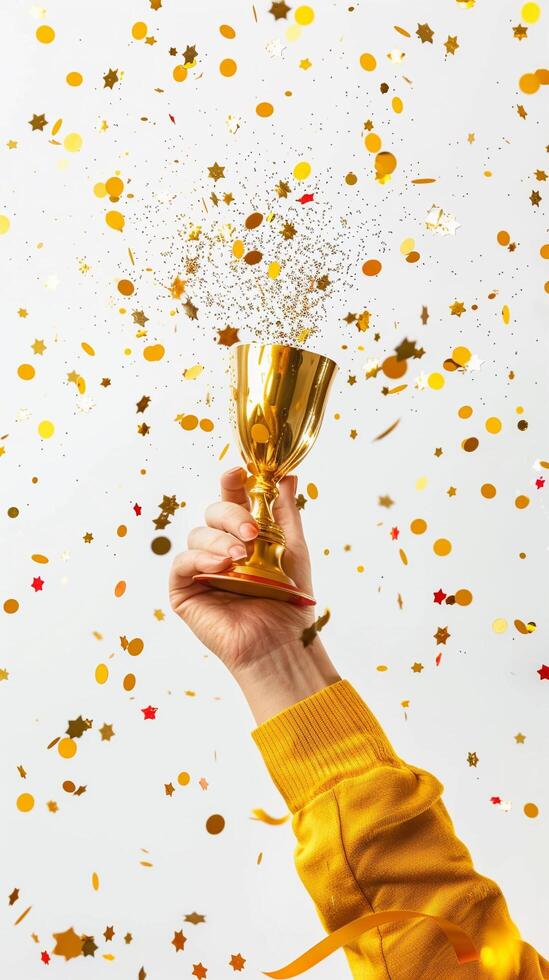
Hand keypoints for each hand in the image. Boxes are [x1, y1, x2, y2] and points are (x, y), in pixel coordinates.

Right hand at [169, 467, 339, 723]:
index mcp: (244, 534)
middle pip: (213, 511)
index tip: (239, 471)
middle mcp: (220, 547)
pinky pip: (181, 562)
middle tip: (252, 533)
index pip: (233, 497)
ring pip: (198, 533)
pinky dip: (200, 558)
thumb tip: (288, 475)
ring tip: (241, 558)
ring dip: (220, 540)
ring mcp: (201, 567)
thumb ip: (284, 511)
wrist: (281, 642)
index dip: (232, 481)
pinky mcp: (185, 590)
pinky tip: (220, 566)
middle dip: (232, 515)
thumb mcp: (292, 547)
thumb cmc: (289, 599)